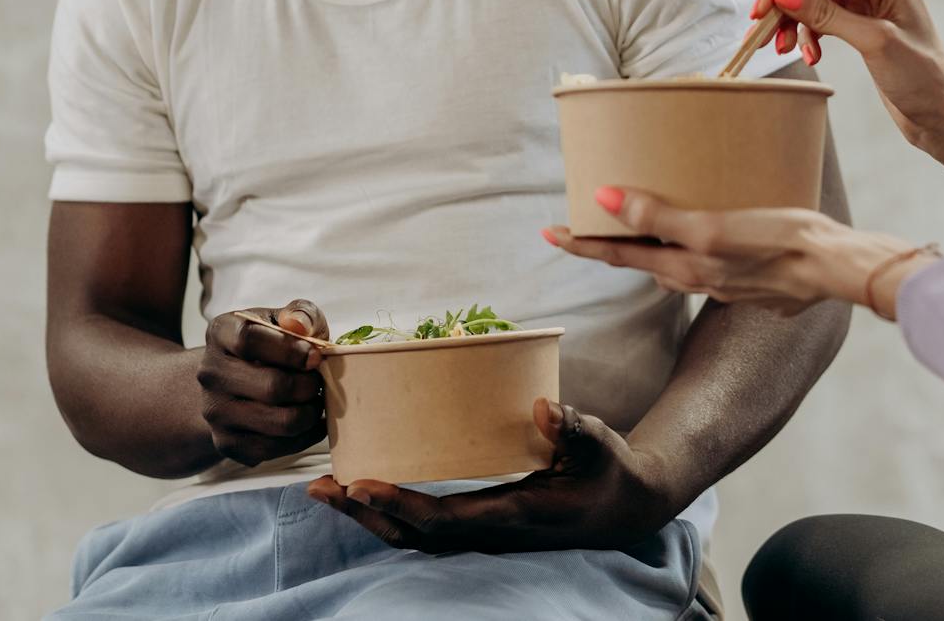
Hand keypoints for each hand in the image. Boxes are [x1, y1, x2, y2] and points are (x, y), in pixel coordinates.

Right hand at [196, 301, 329, 466]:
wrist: (230, 383)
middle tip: (321, 381)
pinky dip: (304, 437)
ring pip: (282, 423)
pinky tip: (310, 420)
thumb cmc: (267, 345)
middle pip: (273, 387)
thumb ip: (299, 314)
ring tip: (316, 400)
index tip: (315, 356)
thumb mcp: (281, 319)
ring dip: (311, 412)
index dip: (291, 349)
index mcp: (220, 334)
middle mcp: (211, 374)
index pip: (250, 339)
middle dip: (310, 385)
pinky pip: (278, 448)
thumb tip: (301, 325)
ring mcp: (216, 412)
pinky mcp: (227, 444)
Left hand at [307, 398, 681, 552]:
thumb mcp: (599, 443)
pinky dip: (389, 513)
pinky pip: (426, 528)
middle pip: (414, 534)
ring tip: (327, 490)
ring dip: (369, 516)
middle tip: (320, 487)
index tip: (359, 482)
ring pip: (414, 537)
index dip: (399, 504)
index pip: (444, 518)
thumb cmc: (609, 471)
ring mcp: (484, 533)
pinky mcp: (481, 526)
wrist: (624, 508)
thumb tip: (543, 406)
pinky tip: (366, 491)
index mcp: (515, 514)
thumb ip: (572, 427)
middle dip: (364, 513)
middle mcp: (491, 532)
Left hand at [545, 189, 936, 319]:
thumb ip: (660, 216)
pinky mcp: (753, 277)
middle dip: (614, 242)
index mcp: (684, 268)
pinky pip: (710, 262)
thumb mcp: (713, 227)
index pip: (617, 255)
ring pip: (677, 263)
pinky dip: (695, 246)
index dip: (581, 242)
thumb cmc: (777, 242)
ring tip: (645, 221)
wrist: (837, 267)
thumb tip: (605, 198)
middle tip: (590, 222)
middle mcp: (699, 280)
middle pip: (644, 259)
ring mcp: (727, 283)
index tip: (548, 233)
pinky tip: (708, 232)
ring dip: (656, 244)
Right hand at [756, 0, 943, 197]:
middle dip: (787, 7)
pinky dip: (810, 36)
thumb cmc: (921, 76)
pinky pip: (822, 19)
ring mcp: (867, 0)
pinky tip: (812, 56)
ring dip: (795, 25)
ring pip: (813, 1)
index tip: (762, 9)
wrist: (941, 112)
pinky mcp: (860, 22)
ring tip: (784, 50)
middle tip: (761, 32)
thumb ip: (826, 14)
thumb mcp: (872, 41)